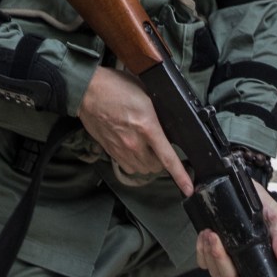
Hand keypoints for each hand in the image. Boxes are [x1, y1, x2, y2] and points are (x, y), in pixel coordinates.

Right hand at [80, 65, 191, 195]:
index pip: (168, 158)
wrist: (87, 91)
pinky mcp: (110, 151)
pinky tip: (133, 150)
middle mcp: (134, 142)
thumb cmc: (115, 87)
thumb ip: (158, 113)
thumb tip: (169, 124)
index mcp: (147, 126)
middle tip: (160, 146)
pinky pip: (128, 166)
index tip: (188, 189)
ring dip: (148, 163)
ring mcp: (121, 148)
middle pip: (156, 167)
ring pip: (143, 169)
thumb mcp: (146, 94)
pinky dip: (134, 162)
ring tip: (147, 148)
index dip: (180, 176)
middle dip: (162, 160)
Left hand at [193, 179, 276, 276]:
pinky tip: (204, 235)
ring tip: (211, 233)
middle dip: (220, 260)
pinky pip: (201, 259)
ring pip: (213, 269)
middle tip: (217, 239)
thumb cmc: (258, 202)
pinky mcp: (209, 246)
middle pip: (227, 276)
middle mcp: (239, 261)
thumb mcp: (275, 215)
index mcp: (255, 257)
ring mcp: (223, 255)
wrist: (239, 184)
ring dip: (209, 253)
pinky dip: (200, 249)